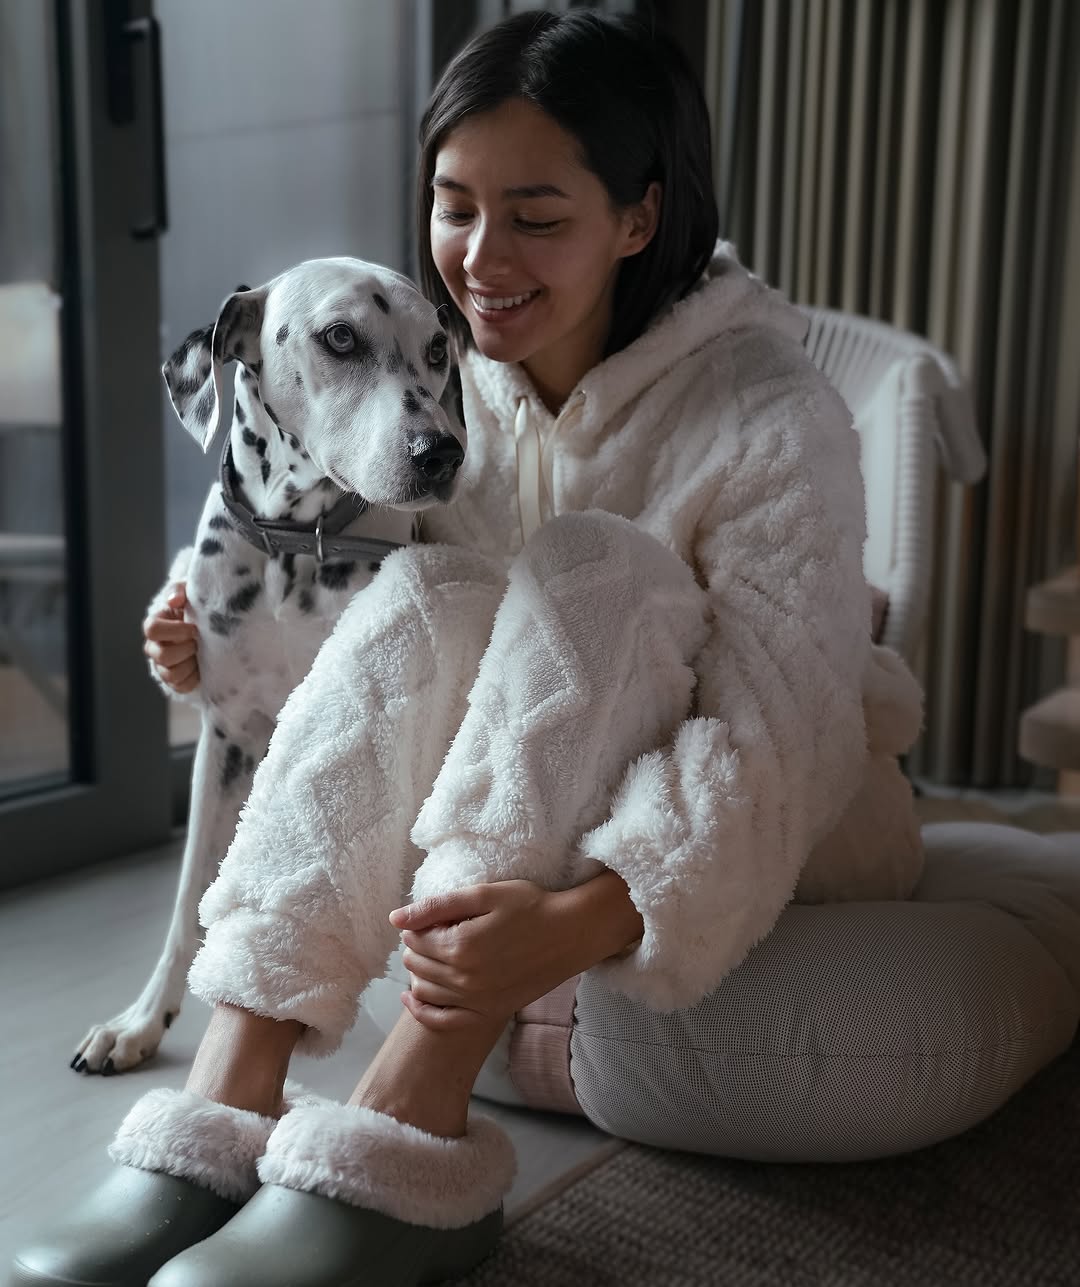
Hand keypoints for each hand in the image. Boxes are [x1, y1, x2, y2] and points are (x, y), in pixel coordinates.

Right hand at [143, 582, 199, 693]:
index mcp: (155, 625)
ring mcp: (162, 666)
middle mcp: (154, 647)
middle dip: (186, 649)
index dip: (174, 631)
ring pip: (171, 674)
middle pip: (162, 655)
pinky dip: (194, 678)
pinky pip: (181, 686)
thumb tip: (174, 599)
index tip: (193, 628)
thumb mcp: (189, 595)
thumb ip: (180, 591)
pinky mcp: (174, 681)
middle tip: (199, 642)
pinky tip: (201, 667)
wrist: (208, 631)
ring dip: (190, 664)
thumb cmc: (193, 611)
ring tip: (200, 653)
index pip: (152, 629)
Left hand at [389, 872, 642, 1031]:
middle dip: (415, 947)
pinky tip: (413, 999)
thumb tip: (395, 918)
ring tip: (429, 956)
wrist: (571, 934)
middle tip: (428, 932)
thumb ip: (437, 906)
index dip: (416, 925)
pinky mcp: (488, 1011)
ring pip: (424, 991)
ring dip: (417, 973)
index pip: (415, 938)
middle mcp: (464, 978)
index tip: (427, 917)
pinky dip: (423, 1012)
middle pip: (417, 965)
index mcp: (460, 946)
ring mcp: (476, 1000)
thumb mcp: (484, 895)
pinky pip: (443, 1022)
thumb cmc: (531, 907)